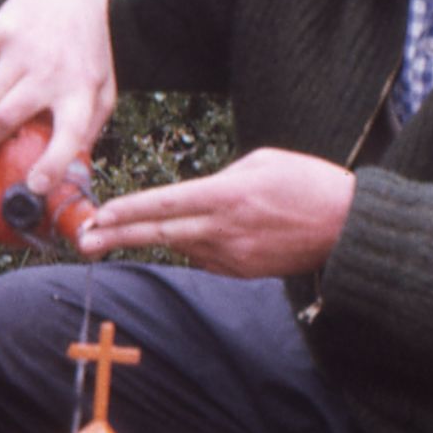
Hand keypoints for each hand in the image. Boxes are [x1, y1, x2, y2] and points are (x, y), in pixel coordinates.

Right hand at [0, 0, 115, 192]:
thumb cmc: (86, 49)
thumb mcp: (103, 86)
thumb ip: (91, 127)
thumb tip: (69, 171)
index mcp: (82, 92)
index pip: (72, 133)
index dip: (53, 163)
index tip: (35, 187)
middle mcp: (51, 73)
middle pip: (5, 118)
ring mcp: (22, 52)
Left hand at [76, 149, 356, 278]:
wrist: (348, 226)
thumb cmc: (308, 182)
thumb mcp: (261, 161)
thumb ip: (219, 179)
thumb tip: (192, 198)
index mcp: (228, 195)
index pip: (165, 204)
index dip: (128, 210)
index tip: (98, 215)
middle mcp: (225, 229)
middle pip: (159, 234)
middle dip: (117, 237)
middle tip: (84, 241)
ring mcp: (233, 255)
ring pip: (180, 246)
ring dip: (153, 238)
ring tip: (119, 233)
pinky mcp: (243, 271)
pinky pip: (204, 258)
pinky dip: (191, 245)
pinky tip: (189, 235)